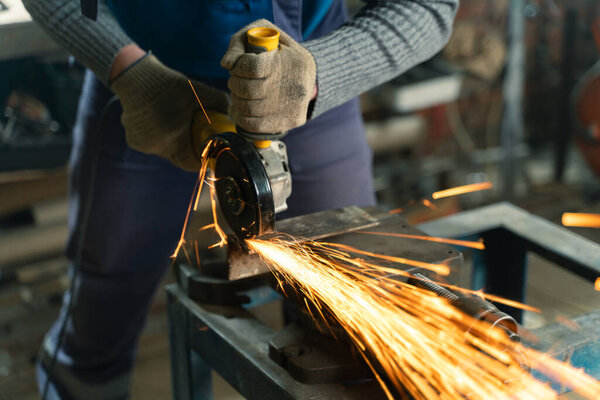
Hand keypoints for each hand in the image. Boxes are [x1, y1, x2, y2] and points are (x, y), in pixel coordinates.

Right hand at [110, 53, 228, 170]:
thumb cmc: (167, 85)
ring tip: (176, 122)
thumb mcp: (198, 92)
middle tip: (194, 133)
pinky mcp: (134, 141)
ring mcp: (143, 146)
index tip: (207, 152)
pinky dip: (159, 137)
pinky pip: (153, 145)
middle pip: (179, 156)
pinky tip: (160, 121)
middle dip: (188, 147)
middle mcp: (156, 147)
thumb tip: (232, 112)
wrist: (134, 76)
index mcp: (173, 140)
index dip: (201, 159)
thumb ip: (220, 102)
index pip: (190, 163)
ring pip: (166, 150)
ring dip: (173, 141)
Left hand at [221, 19, 316, 133]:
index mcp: (290, 61)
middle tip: (237, 79)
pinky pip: (253, 125)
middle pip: (247, 90)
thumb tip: (226, 64)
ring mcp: (292, 107)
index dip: (238, 67)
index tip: (239, 66)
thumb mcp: (264, 36)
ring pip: (247, 108)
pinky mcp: (289, 122)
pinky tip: (245, 107)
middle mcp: (294, 86)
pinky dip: (242, 116)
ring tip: (242, 92)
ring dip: (237, 99)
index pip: (252, 67)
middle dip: (235, 83)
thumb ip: (240, 43)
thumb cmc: (281, 54)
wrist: (311, 77)